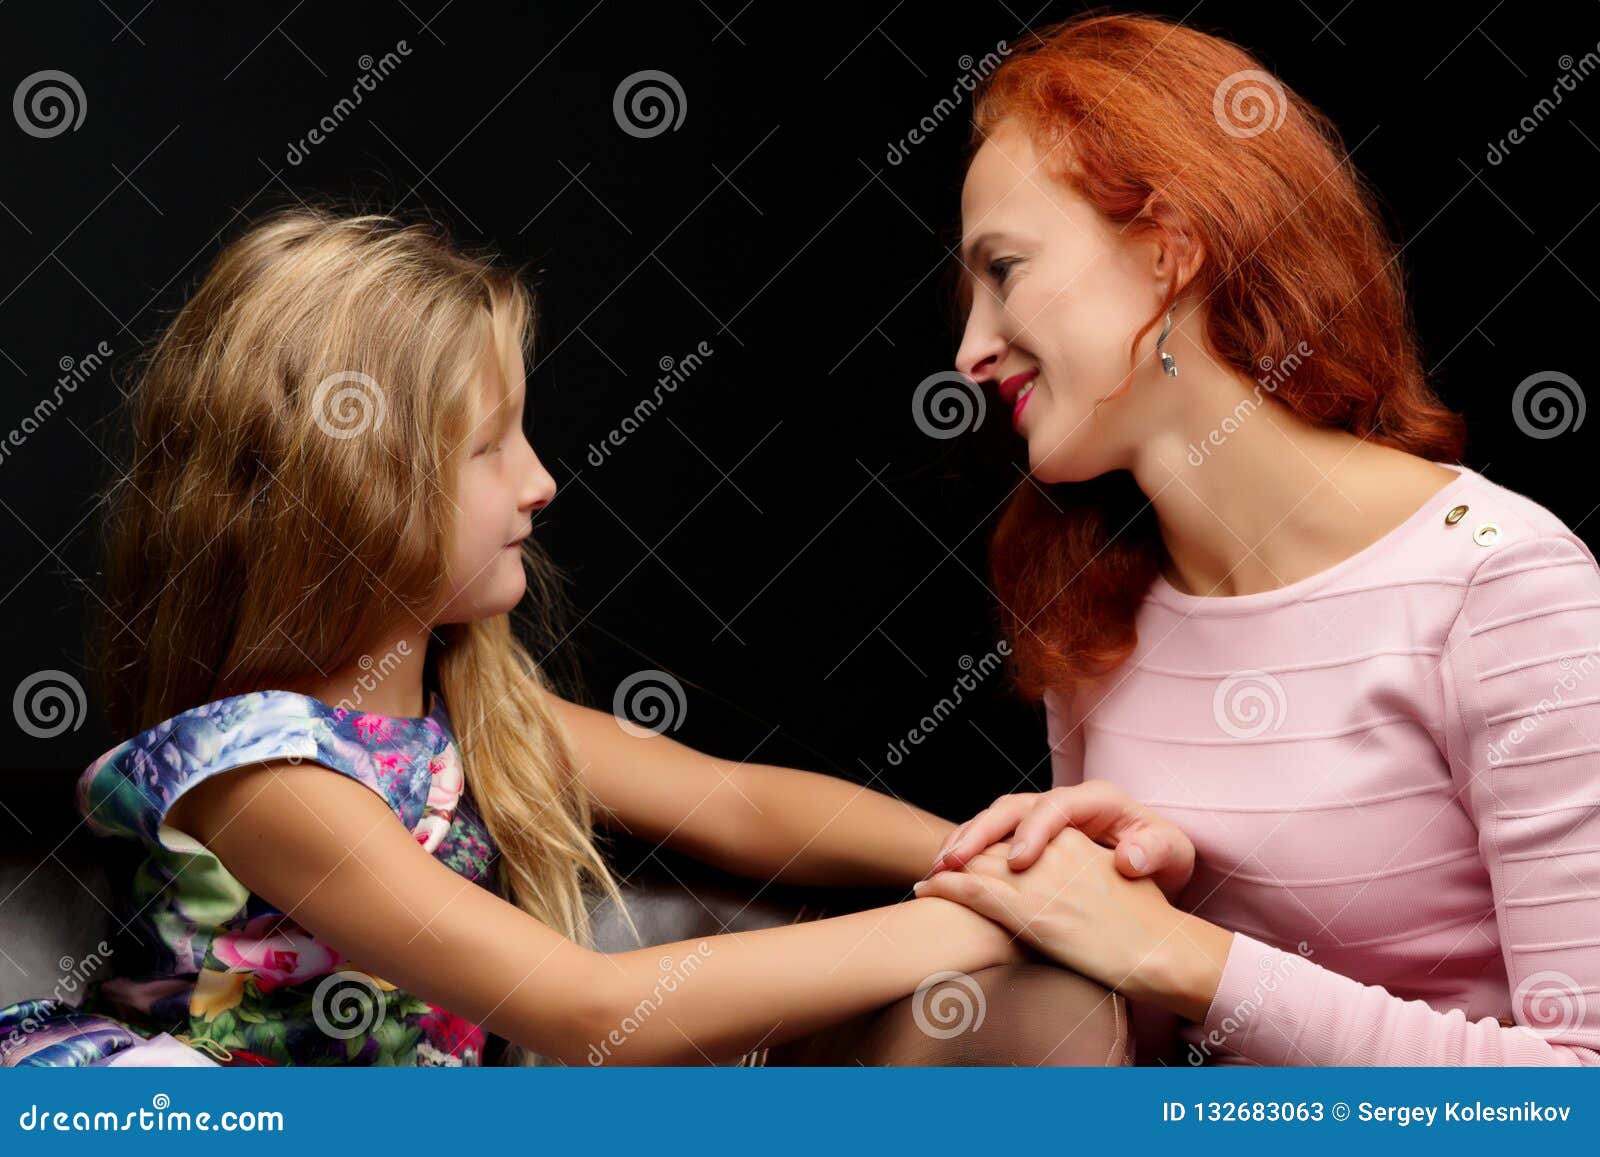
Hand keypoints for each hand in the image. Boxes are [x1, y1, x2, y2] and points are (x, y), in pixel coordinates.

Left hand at [916, 829, 1202, 1011]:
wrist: (1160, 948)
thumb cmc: (1146, 923)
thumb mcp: (1114, 880)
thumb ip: (1083, 868)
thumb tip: (1067, 876)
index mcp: (1072, 839)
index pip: (1018, 829)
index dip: (989, 838)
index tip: (971, 848)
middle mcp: (1049, 851)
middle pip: (991, 843)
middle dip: (961, 851)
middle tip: (938, 862)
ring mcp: (1036, 879)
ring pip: (975, 862)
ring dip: (945, 869)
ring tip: (928, 877)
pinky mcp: (1026, 909)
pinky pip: (971, 890)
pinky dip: (943, 888)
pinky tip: (925, 890)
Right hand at [929, 782, 1195, 901]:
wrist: (1158, 860)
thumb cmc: (1164, 857)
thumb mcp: (1173, 855)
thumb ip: (1154, 852)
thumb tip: (1128, 859)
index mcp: (1097, 799)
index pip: (1057, 807)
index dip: (1034, 832)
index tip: (1019, 864)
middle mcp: (1063, 801)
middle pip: (1013, 807)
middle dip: (981, 833)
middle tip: (955, 863)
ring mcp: (1042, 816)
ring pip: (995, 818)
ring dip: (966, 841)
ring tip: (940, 868)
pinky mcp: (1028, 835)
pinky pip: (992, 837)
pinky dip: (968, 851)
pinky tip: (947, 873)